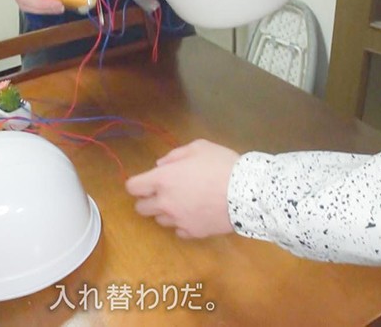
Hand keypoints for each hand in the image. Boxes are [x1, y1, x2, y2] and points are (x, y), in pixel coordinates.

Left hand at [125, 139, 240, 238]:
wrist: (247, 192)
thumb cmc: (221, 164)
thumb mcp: (199, 147)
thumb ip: (175, 155)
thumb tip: (160, 165)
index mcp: (162, 179)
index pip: (133, 187)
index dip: (137, 184)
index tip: (145, 182)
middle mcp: (165, 202)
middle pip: (141, 208)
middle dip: (147, 200)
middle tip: (163, 193)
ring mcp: (178, 220)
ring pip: (159, 221)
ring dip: (166, 212)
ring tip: (183, 203)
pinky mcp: (193, 233)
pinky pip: (179, 231)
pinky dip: (182, 224)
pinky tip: (194, 215)